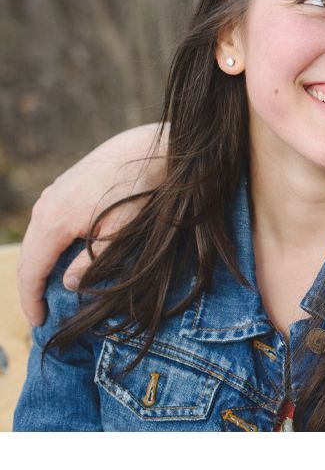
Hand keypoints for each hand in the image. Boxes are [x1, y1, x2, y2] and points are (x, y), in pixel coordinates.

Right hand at [17, 124, 166, 325]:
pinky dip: (48, 245)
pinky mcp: (63, 187)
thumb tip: (66, 284)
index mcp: (53, 221)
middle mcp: (45, 206)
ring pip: (37, 238)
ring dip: (40, 265)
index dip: (31, 300)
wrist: (150, 147)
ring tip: (49, 290)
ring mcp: (52, 193)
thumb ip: (91, 262)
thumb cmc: (139, 188)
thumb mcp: (120, 232)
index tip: (38, 323)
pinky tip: (62, 257)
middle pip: (28, 255)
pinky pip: (47, 223)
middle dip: (31, 287)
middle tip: (41, 313)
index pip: (31, 270)